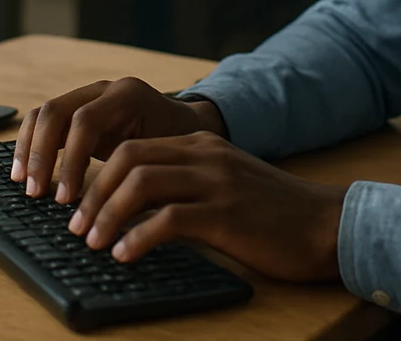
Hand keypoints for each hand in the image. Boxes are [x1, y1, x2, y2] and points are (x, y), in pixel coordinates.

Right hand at [11, 77, 225, 201]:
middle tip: (36, 193)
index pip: (85, 122)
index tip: (66, 198)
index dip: (70, 161)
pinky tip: (26, 172)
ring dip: (29, 149)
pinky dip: (30, 145)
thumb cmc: (180, 148)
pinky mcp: (76, 111)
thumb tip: (111, 212)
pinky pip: (44, 122)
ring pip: (43, 113)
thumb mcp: (166, 157)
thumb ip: (139, 173)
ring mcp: (88, 97)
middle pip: (57, 112)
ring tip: (24, 184)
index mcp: (128, 96)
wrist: (188, 126)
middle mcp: (104, 90)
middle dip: (41, 154)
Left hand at [66, 130, 347, 281]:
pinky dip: (137, 237)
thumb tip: (133, 211)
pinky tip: (125, 255)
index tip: (79, 207)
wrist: (326, 225)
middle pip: (128, 158)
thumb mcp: (224, 187)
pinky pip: (168, 220)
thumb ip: (185, 187)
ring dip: (106, 214)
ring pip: (140, 183)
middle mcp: (205, 155)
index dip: (97, 176)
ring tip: (92, 242)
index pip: (133, 147)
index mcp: (201, 145)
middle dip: (93, 193)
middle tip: (75, 225)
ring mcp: (216, 182)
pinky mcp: (226, 214)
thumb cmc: (273, 215)